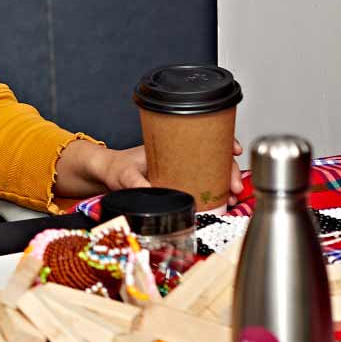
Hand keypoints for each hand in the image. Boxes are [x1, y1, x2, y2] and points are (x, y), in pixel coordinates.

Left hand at [52, 139, 245, 201]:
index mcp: (169, 147)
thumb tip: (148, 190)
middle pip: (214, 158)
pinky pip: (203, 186)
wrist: (104, 176)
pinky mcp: (178, 184)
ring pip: (212, 173)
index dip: (223, 142)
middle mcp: (178, 157)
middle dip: (231, 170)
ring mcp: (180, 170)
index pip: (203, 138)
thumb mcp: (122, 174)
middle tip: (237, 187)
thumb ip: (133, 182)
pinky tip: (223, 203)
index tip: (234, 150)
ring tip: (233, 198)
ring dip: (227, 184)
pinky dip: (216, 193)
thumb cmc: (114, 168)